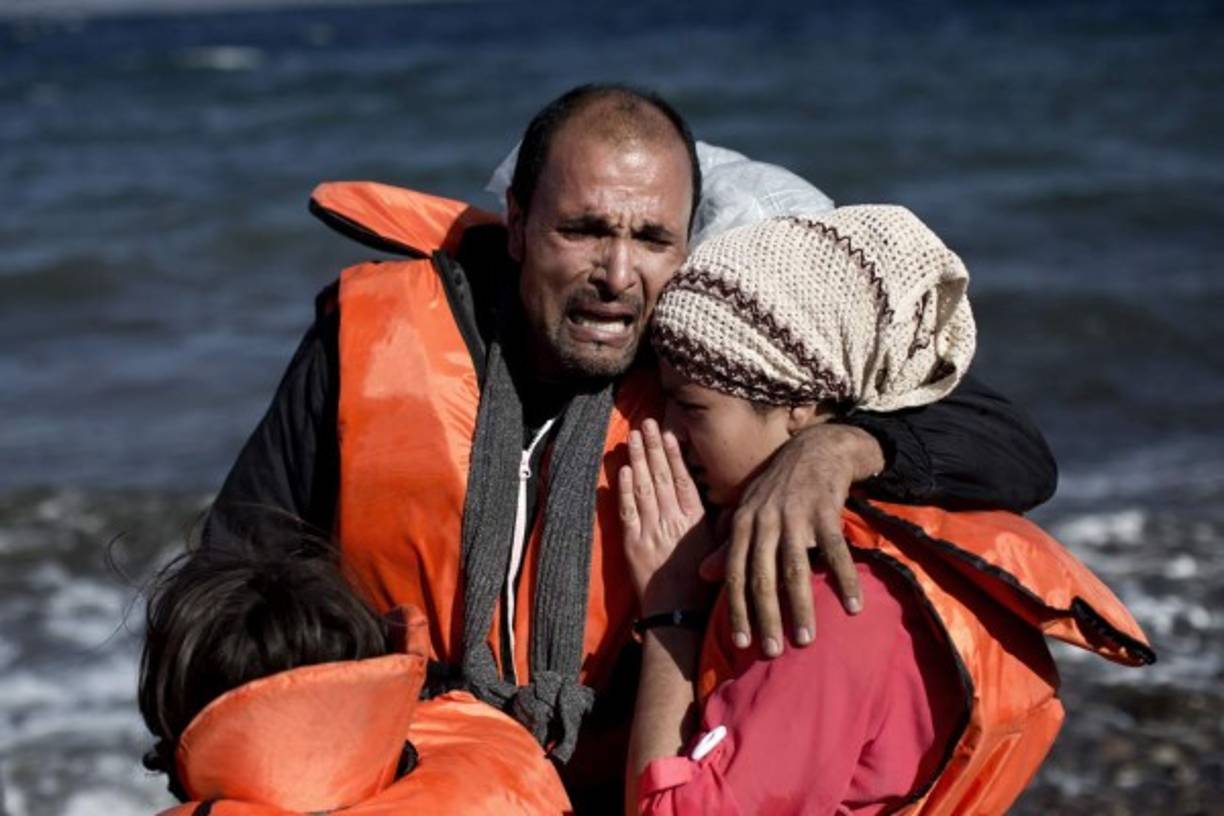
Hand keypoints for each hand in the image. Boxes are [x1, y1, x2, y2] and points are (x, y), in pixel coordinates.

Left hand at [619, 419, 712, 615]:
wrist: (678, 614)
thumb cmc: (701, 585)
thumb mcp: (718, 550)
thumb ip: (720, 524)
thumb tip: (727, 501)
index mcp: (695, 521)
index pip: (684, 480)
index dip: (675, 455)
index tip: (670, 434)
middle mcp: (673, 521)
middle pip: (661, 476)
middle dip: (653, 447)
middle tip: (646, 423)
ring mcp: (651, 530)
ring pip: (643, 487)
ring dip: (637, 459)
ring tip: (632, 436)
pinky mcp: (632, 543)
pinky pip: (627, 511)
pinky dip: (624, 489)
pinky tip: (622, 470)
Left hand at [700, 423, 884, 656]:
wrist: (815, 451)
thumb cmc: (778, 489)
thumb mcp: (747, 513)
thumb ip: (728, 545)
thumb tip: (704, 576)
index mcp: (742, 524)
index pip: (735, 573)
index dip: (737, 609)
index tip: (741, 642)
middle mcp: (764, 521)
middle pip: (762, 577)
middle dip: (766, 617)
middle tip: (771, 651)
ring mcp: (795, 516)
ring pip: (795, 569)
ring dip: (801, 607)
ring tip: (806, 639)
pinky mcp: (825, 511)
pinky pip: (836, 552)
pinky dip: (846, 580)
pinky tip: (854, 606)